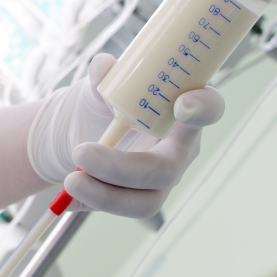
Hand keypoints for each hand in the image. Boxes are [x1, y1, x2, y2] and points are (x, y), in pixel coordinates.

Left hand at [28, 53, 223, 217]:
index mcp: (180, 114)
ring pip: (145, 202)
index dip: (204, 108)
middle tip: (81, 153)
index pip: (209, 109)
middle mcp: (177, 152)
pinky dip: (88, 204)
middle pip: (165, 170)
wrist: (83, 131)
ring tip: (70, 181)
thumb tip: (102, 66)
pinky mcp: (135, 200)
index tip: (181, 105)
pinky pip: (118, 210)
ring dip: (104, 195)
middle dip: (121, 167)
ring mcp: (159, 182)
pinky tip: (67, 200)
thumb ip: (101, 75)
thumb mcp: (99, 86)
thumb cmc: (103, 103)